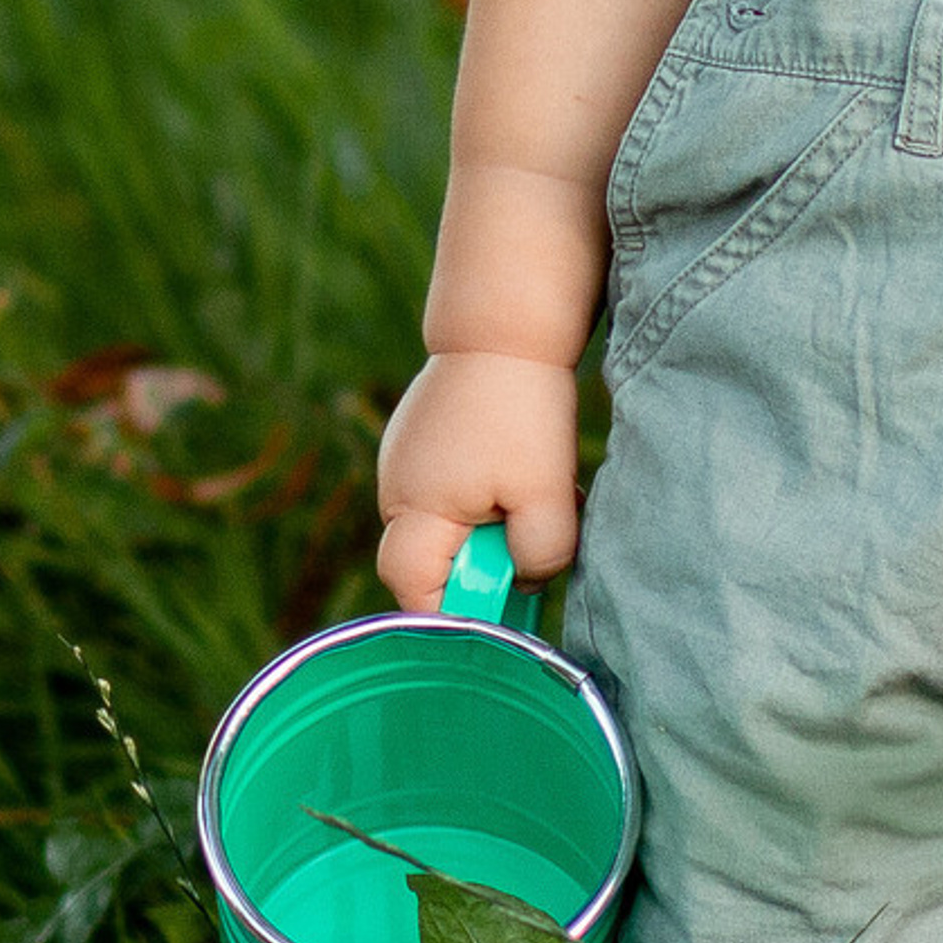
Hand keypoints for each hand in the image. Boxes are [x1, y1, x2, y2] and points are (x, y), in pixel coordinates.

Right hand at [375, 348, 582, 610]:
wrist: (506, 327)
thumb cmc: (524, 411)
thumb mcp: (547, 495)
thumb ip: (539, 556)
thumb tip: (525, 583)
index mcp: (415, 508)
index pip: (410, 591)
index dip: (449, 615)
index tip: (496, 614)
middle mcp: (395, 488)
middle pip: (427, 562)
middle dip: (478, 567)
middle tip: (527, 546)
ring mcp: (403, 461)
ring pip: (443, 526)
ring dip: (487, 528)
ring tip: (531, 495)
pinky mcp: (420, 441)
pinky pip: (448, 493)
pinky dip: (484, 496)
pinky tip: (519, 470)